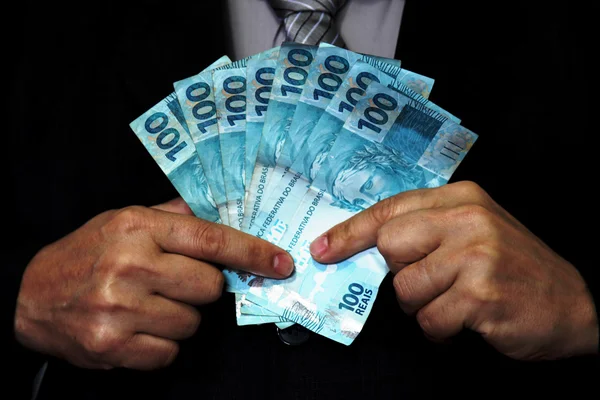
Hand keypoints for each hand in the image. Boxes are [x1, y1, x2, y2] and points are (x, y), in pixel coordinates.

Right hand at [15, 198, 292, 369]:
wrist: (29, 295)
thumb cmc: (85, 253)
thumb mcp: (124, 219)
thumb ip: (173, 216)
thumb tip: (223, 211)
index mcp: (138, 227)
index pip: (212, 239)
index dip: (253, 253)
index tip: (281, 262)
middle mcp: (131, 264)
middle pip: (210, 287)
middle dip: (202, 288)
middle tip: (172, 283)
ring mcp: (120, 308)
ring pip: (192, 323)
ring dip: (179, 317)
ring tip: (147, 305)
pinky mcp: (112, 346)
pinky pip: (169, 352)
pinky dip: (161, 344)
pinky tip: (137, 328)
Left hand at [310, 181, 597, 359]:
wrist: (576, 304)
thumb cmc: (515, 268)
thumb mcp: (473, 232)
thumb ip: (426, 230)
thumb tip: (365, 246)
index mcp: (461, 198)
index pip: (389, 210)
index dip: (350, 231)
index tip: (323, 248)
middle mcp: (467, 219)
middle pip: (390, 246)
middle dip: (399, 273)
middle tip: (429, 281)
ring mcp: (475, 256)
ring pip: (405, 289)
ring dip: (423, 306)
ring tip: (454, 302)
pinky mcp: (480, 295)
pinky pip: (429, 320)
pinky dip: (440, 329)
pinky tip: (465, 321)